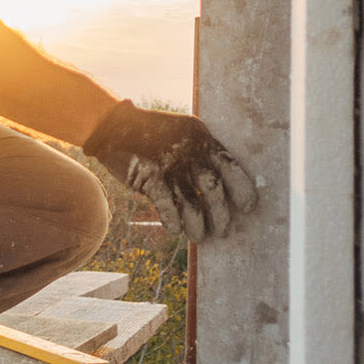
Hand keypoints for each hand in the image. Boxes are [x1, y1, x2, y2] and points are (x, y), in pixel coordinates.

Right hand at [83, 100, 256, 241]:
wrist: (114, 126)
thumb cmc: (152, 134)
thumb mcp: (182, 134)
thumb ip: (200, 153)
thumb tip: (220, 187)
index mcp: (201, 139)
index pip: (230, 165)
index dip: (243, 189)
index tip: (249, 207)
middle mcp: (188, 151)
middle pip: (213, 189)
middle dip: (221, 214)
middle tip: (224, 231)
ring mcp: (168, 164)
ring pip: (191, 204)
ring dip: (198, 225)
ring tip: (199, 237)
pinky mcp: (148, 177)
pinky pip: (166, 207)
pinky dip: (173, 222)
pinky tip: (175, 230)